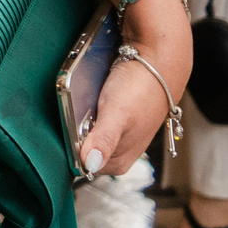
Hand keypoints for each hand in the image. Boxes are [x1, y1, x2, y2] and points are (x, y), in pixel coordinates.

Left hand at [79, 0, 192, 177]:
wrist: (156, 63)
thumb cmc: (140, 89)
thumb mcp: (116, 114)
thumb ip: (103, 140)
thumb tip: (90, 163)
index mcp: (117, 163)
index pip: (78, 164)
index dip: (71, 146)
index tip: (73, 128)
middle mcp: (116, 155)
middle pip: (79, 149)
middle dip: (75, 133)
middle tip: (84, 112)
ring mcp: (115, 137)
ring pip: (83, 134)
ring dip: (79, 120)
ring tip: (89, 103)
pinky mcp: (113, 121)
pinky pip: (90, 120)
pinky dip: (87, 111)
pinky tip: (92, 99)